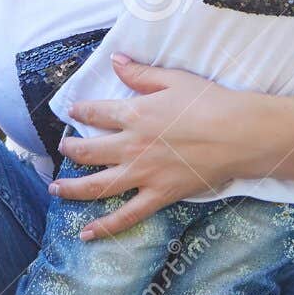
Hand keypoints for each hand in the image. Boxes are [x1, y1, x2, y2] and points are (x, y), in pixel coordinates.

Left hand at [47, 54, 255, 238]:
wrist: (238, 134)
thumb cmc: (210, 102)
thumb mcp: (174, 79)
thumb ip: (141, 73)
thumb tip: (115, 60)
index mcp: (134, 114)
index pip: (97, 113)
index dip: (81, 112)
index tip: (72, 112)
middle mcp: (131, 146)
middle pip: (88, 151)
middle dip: (70, 150)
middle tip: (62, 150)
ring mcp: (142, 174)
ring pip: (96, 186)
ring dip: (72, 188)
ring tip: (55, 190)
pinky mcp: (158, 195)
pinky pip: (126, 216)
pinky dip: (103, 227)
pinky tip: (85, 233)